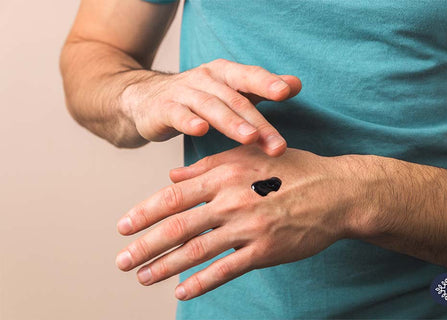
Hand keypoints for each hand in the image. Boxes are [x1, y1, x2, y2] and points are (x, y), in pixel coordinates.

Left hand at [115, 145, 365, 299]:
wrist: (335, 192)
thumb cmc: (290, 170)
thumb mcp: (248, 157)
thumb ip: (207, 165)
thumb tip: (172, 176)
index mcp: (225, 175)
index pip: (174, 196)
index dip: (145, 213)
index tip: (123, 227)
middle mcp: (232, 200)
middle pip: (178, 226)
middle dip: (145, 246)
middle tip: (122, 261)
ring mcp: (248, 227)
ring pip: (197, 250)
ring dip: (166, 266)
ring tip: (143, 277)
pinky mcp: (265, 249)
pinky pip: (227, 269)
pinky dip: (202, 283)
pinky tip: (182, 292)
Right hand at [121, 59, 301, 155]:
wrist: (146, 100)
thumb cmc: (196, 98)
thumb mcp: (229, 91)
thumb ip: (260, 89)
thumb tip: (296, 83)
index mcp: (225, 74)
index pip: (249, 77)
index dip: (267, 83)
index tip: (286, 91)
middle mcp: (206, 79)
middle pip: (235, 99)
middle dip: (258, 122)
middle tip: (277, 144)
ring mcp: (184, 92)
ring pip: (211, 106)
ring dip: (231, 122)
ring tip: (250, 138)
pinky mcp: (164, 108)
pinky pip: (178, 114)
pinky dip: (189, 121)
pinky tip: (200, 130)